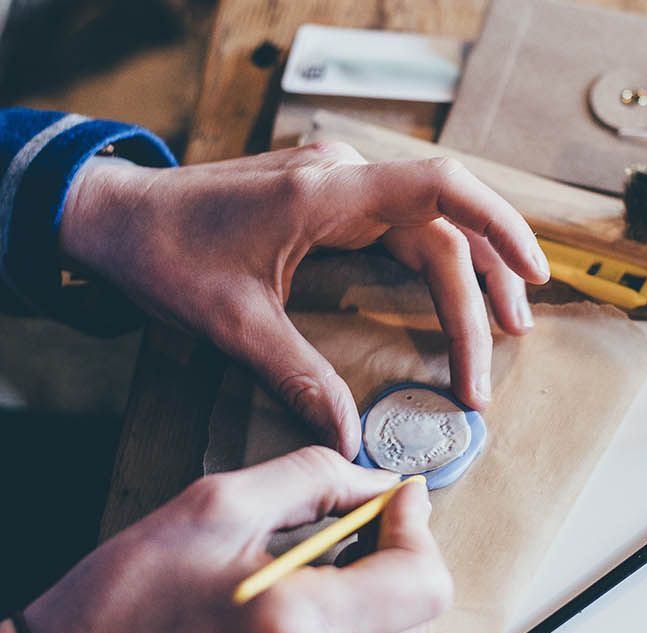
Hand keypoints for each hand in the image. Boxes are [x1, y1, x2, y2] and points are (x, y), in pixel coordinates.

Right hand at [0, 447, 450, 632]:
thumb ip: (316, 480)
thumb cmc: (124, 596)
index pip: (422, 584)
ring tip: (307, 581)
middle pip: (415, 619)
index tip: (396, 501)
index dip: (416, 532)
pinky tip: (288, 627)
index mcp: (293, 627)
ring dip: (370, 607)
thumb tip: (384, 485)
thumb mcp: (214, 506)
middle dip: (394, 564)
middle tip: (350, 531)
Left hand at [58, 145, 549, 455]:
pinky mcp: (332, 202)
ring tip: (505, 330)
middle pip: (445, 226)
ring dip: (471, 276)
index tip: (533, 274)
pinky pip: (405, 228)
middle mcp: (343, 180)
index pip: (438, 188)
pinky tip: (456, 298)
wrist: (114, 217)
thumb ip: (299, 377)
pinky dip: (439, 265)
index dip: (498, 225)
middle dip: (482, 289)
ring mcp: (340, 187)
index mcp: (325, 194)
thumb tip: (349, 437)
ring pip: (432, 227)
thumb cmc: (164, 255)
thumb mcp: (231, 325)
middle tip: (504, 351)